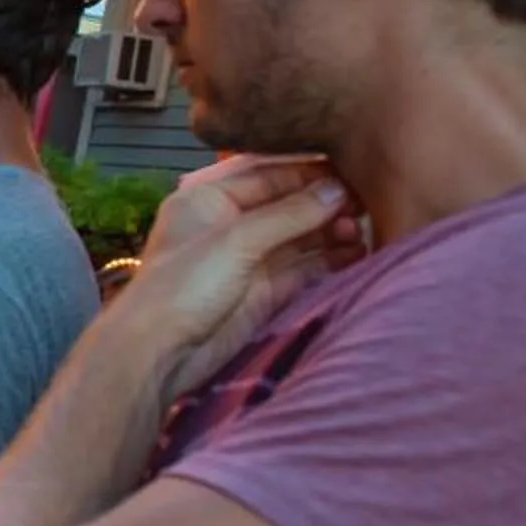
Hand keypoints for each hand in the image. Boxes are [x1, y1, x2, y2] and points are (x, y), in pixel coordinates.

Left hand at [116, 156, 362, 402]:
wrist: (158, 351)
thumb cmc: (183, 284)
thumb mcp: (236, 240)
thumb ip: (289, 214)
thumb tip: (337, 191)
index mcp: (209, 198)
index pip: (268, 175)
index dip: (309, 175)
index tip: (352, 173)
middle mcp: (229, 224)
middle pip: (287, 207)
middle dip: (324, 206)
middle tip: (366, 207)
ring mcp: (246, 260)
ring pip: (298, 239)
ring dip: (330, 234)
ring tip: (363, 233)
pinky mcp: (262, 293)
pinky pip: (302, 270)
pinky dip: (328, 263)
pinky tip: (356, 256)